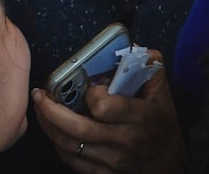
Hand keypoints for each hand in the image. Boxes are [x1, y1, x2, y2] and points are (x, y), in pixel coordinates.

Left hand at [32, 54, 183, 173]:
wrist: (169, 167)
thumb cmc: (162, 127)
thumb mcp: (162, 94)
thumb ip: (148, 66)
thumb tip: (131, 46)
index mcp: (138, 117)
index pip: (104, 107)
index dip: (92, 95)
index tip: (89, 87)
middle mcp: (123, 140)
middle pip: (78, 129)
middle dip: (51, 110)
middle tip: (40, 95)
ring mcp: (112, 160)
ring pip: (70, 145)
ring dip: (48, 126)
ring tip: (40, 109)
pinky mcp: (102, 173)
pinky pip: (72, 161)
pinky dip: (58, 144)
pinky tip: (53, 129)